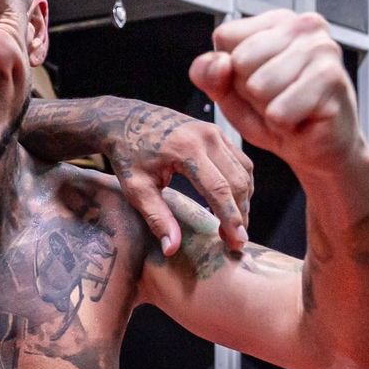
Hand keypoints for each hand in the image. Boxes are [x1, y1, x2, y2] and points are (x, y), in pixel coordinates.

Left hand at [107, 105, 252, 255]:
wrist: (125, 120)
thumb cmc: (127, 155)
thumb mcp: (136, 189)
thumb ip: (156, 218)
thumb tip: (171, 249)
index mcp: (186, 149)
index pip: (219, 189)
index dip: (231, 218)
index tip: (237, 242)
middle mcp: (206, 136)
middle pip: (238, 181)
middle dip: (241, 213)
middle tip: (236, 240)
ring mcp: (214, 131)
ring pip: (244, 170)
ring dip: (244, 199)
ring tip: (235, 225)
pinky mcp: (216, 131)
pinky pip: (240, 160)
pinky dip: (241, 182)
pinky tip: (232, 202)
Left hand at [190, 10, 362, 180]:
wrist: (317, 147)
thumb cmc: (276, 113)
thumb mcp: (228, 93)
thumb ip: (208, 73)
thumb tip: (220, 62)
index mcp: (276, 21)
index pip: (225, 37)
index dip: (229, 70)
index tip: (254, 79)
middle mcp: (303, 26)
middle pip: (240, 60)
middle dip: (249, 91)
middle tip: (274, 98)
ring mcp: (322, 48)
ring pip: (259, 86)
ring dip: (267, 108)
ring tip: (287, 107)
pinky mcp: (332, 78)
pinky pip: (280, 111)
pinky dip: (282, 124)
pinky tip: (300, 118)